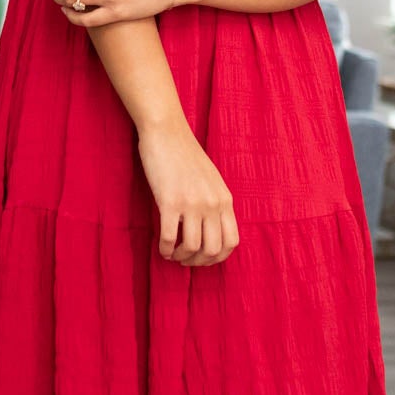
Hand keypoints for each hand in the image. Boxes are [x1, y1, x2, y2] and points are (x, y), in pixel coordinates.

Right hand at [136, 118, 238, 266]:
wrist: (166, 132)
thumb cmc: (185, 155)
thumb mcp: (211, 180)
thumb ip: (215, 203)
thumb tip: (211, 229)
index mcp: (225, 199)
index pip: (232, 242)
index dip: (218, 258)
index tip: (204, 258)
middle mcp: (212, 204)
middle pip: (213, 249)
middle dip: (198, 261)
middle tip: (185, 259)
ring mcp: (192, 203)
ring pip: (192, 247)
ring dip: (180, 257)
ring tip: (172, 254)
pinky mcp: (169, 202)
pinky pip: (169, 238)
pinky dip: (165, 249)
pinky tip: (162, 248)